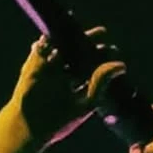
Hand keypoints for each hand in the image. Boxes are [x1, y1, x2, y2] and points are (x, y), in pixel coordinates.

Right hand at [9, 25, 127, 148]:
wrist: (31, 127)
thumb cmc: (59, 122)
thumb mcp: (86, 102)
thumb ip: (101, 83)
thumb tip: (121, 66)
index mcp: (76, 88)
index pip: (91, 68)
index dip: (101, 57)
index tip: (113, 49)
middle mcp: (63, 77)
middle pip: (78, 54)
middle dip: (88, 42)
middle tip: (102, 32)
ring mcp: (48, 70)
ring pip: (61, 47)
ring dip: (70, 35)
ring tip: (80, 25)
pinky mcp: (34, 65)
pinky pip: (41, 46)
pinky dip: (48, 38)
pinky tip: (60, 28)